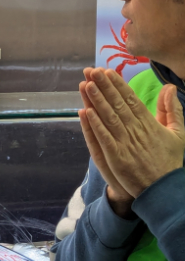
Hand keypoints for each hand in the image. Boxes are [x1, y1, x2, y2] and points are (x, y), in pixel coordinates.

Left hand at [81, 68, 184, 197]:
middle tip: (91, 71)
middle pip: (118, 104)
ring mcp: (126, 143)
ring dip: (97, 100)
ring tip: (85, 84)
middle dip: (104, 86)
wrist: (163, 189)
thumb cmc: (168, 160)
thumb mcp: (178, 133)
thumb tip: (170, 87)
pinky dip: (95, 124)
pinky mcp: (117, 157)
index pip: (131, 99)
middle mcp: (136, 131)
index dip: (118, 85)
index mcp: (150, 123)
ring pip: (109, 117)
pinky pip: (104, 137)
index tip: (107, 71)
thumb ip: (172, 110)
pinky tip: (86, 112)